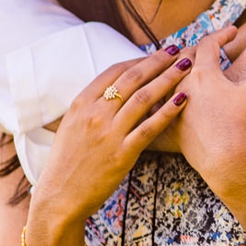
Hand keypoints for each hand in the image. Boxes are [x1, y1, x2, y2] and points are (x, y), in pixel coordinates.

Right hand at [29, 48, 191, 228]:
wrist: (59, 195)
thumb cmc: (66, 163)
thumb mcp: (72, 127)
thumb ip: (91, 108)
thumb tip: (113, 93)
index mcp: (81, 103)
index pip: (114, 71)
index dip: (138, 59)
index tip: (156, 54)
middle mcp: (95, 113)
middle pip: (132, 78)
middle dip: (158, 61)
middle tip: (177, 50)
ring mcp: (109, 133)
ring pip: (144, 97)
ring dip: (168, 78)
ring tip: (186, 67)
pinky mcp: (122, 153)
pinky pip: (150, 127)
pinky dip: (168, 111)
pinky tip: (183, 99)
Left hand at [170, 27, 245, 186]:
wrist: (225, 161)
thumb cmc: (245, 124)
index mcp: (203, 73)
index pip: (208, 44)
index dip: (222, 35)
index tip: (232, 32)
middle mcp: (183, 86)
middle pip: (184, 60)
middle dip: (199, 50)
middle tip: (210, 48)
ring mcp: (174, 107)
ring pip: (173, 82)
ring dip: (182, 72)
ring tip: (192, 71)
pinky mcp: (171, 127)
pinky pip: (167, 105)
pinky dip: (174, 96)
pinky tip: (179, 99)